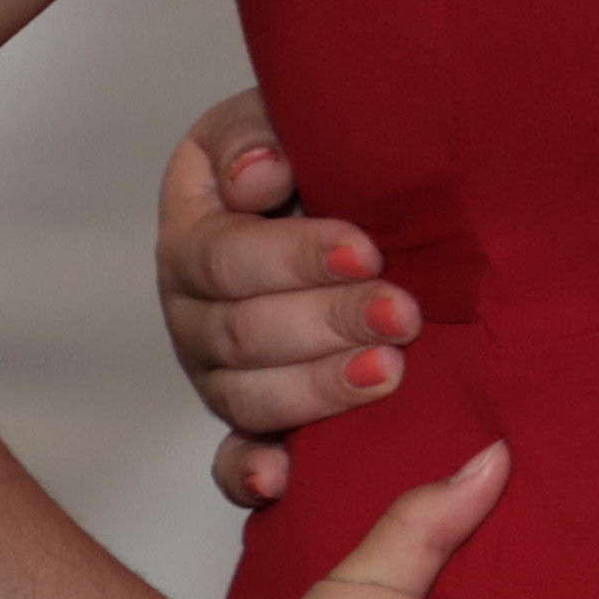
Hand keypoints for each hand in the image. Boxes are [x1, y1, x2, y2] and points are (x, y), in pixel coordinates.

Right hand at [158, 81, 400, 510]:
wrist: (353, 196)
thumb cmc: (321, 153)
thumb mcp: (288, 117)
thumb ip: (259, 133)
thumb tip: (257, 177)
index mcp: (195, 231)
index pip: (228, 255)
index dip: (295, 256)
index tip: (368, 250)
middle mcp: (193, 307)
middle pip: (244, 332)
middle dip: (330, 323)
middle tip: (404, 314)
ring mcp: (217, 369)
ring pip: (249, 396)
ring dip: (320, 389)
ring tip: (390, 373)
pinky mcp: (248, 416)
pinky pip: (232, 458)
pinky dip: (250, 474)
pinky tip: (282, 481)